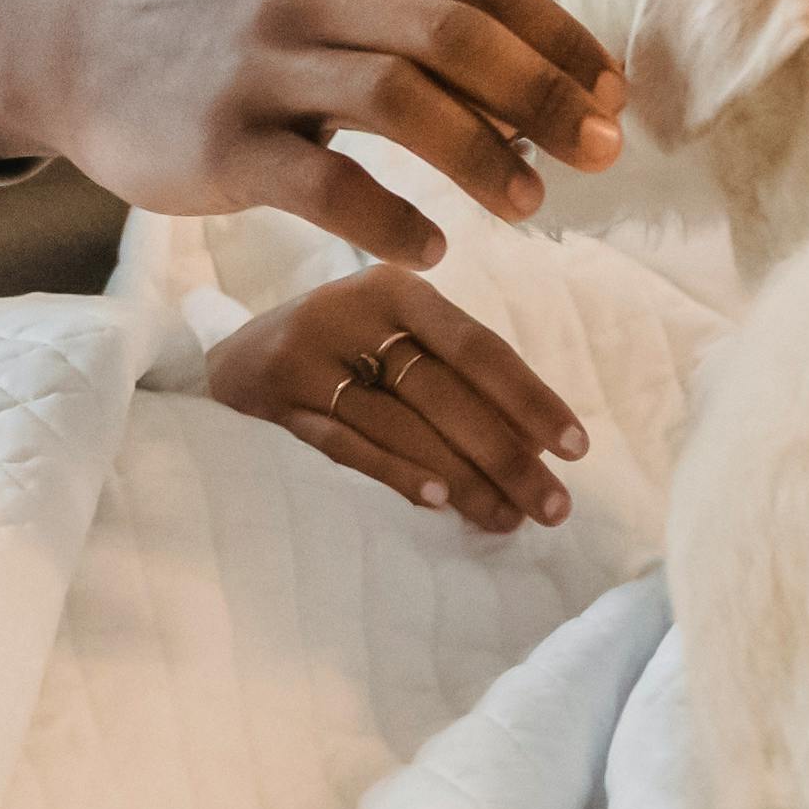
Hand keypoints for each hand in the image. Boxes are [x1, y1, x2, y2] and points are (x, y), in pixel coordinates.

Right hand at [0, 0, 623, 266]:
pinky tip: (431, 248)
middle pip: (457, 35)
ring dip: (484, 156)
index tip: (611, 96)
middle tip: (598, 154)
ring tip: (528, 206)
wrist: (75, 46)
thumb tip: (533, 54)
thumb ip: (400, 1)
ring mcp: (257, 67)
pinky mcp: (221, 143)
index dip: (560, 40)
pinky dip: (393, 219)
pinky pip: (326, 185)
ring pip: (402, 102)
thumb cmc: (215, 24)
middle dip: (545, 97)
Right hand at [209, 268, 585, 532]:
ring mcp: (308, 355)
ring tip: (506, 519)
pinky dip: (392, 471)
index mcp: (396, 289)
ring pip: (401, 424)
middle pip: (444, 392)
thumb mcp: (393, 338)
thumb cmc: (343, 354)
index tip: (577, 449)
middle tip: (552, 508)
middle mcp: (351, 311)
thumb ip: (456, 377)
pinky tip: (435, 501)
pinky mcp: (275, 398)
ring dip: (461, 478)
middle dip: (506, 455)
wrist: (232, 358)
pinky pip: (345, 443)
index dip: (530, 399)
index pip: (478, 349)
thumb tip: (539, 447)